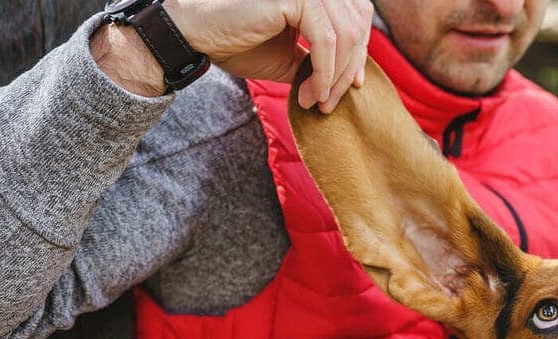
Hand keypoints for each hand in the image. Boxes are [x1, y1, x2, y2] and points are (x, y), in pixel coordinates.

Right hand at [94, 0, 372, 111]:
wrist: (197, 36)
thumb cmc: (238, 43)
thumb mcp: (289, 55)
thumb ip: (320, 59)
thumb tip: (351, 79)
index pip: (358, 16)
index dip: (360, 53)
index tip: (351, 86)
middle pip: (358, 25)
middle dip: (348, 70)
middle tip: (330, 103)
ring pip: (345, 37)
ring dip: (334, 78)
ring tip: (316, 102)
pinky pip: (326, 42)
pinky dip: (323, 74)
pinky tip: (310, 94)